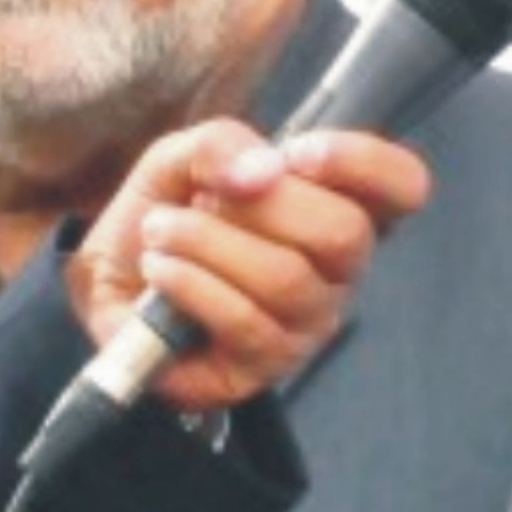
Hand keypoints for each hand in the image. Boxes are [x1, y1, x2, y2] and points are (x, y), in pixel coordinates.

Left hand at [66, 119, 431, 412]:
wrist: (107, 282)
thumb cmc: (163, 214)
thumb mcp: (179, 158)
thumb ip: (220, 145)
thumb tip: (265, 170)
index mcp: (339, 205)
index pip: (404, 187)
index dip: (364, 164)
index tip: (298, 153)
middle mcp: (340, 269)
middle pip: (346, 233)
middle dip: (264, 206)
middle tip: (204, 198)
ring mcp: (309, 321)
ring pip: (287, 279)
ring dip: (209, 244)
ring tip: (160, 231)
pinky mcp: (266, 365)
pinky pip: (246, 323)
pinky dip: (193, 285)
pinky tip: (162, 270)